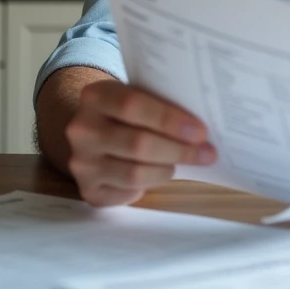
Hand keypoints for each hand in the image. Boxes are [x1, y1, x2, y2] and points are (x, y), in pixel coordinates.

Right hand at [65, 79, 216, 206]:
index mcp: (95, 96)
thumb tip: (202, 128)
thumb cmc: (127, 114)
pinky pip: (127, 192)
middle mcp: (82, 129)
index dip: (169, 120)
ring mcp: (82, 162)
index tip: (200, 131)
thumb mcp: (136, 97)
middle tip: (207, 153)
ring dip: (166, 169)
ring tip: (180, 163)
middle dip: (178, 150)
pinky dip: (149, 185)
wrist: (93, 134)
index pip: (133, 106)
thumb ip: (160, 104)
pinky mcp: (88, 190)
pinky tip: (157, 174)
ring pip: (134, 173)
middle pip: (137, 143)